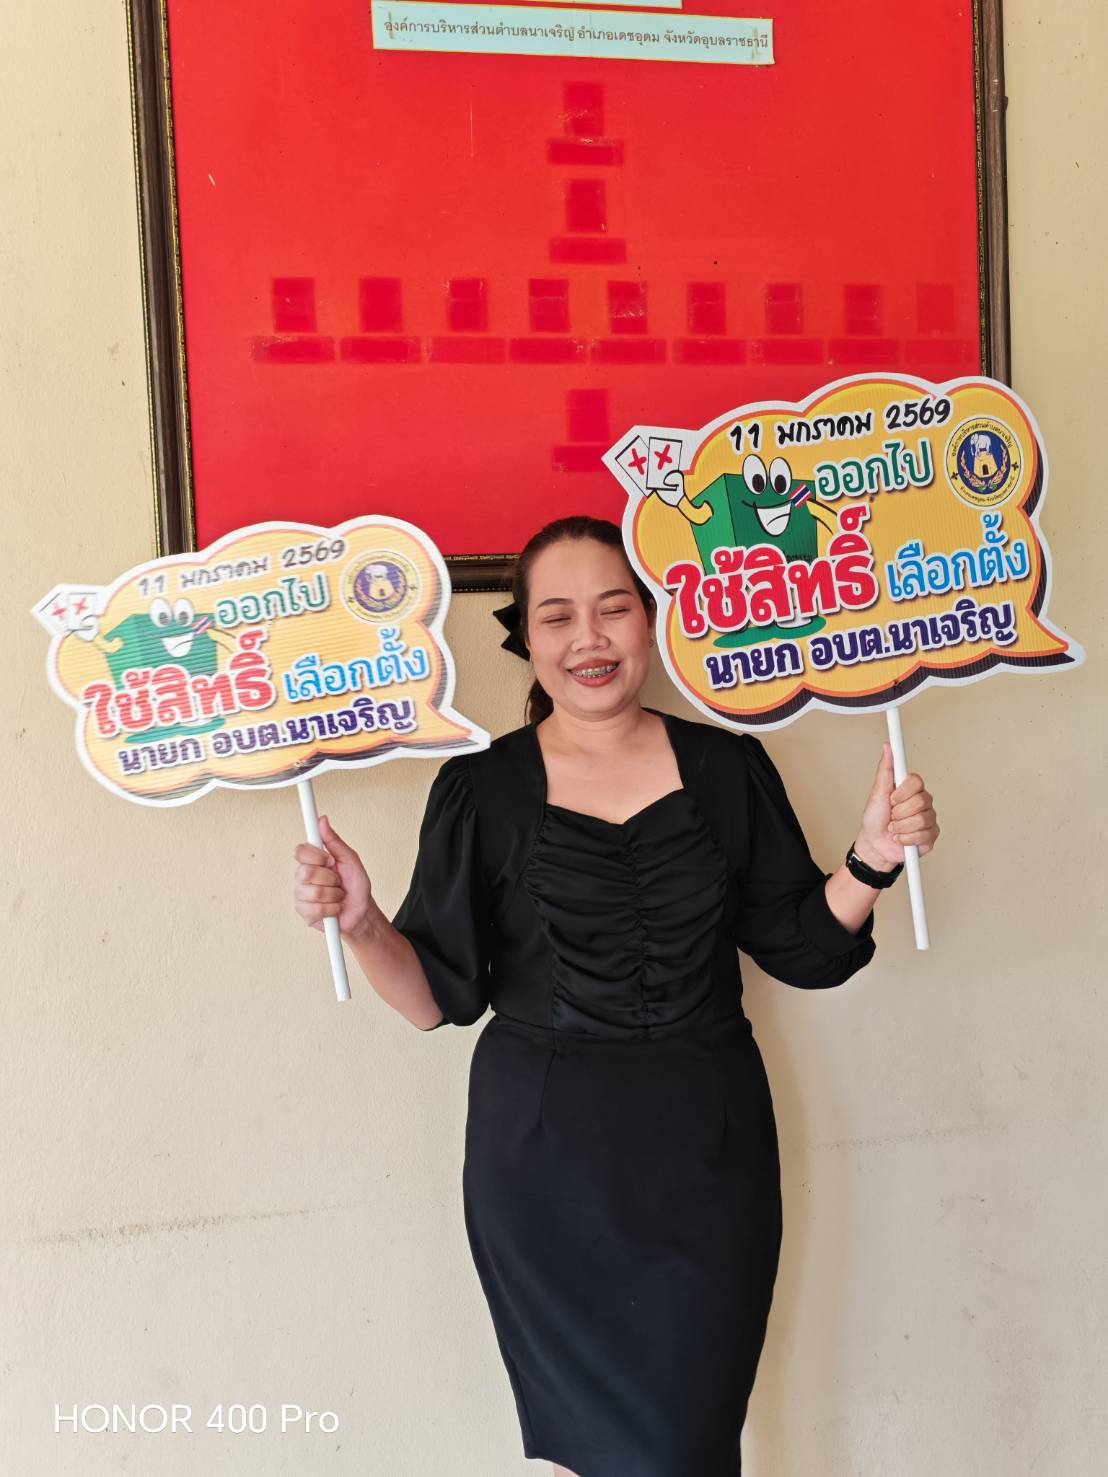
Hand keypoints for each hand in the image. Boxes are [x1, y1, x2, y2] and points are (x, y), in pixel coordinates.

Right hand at [293, 815, 374, 939]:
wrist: (361, 911)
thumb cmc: (355, 884)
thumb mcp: (350, 859)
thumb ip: (334, 841)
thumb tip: (322, 820)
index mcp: (313, 860)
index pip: (300, 851)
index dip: (316, 856)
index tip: (331, 860)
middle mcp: (303, 876)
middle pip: (305, 872)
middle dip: (330, 878)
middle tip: (338, 881)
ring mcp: (301, 894)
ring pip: (313, 892)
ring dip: (333, 895)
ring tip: (338, 896)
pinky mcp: (303, 912)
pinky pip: (315, 909)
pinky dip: (332, 908)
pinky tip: (334, 907)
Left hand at [854, 742, 939, 870]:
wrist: (874, 845)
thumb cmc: (875, 819)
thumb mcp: (877, 793)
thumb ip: (885, 770)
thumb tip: (887, 747)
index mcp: (910, 789)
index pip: (917, 781)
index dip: (903, 792)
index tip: (892, 798)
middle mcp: (922, 802)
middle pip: (921, 801)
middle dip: (899, 812)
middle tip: (891, 816)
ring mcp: (928, 818)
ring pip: (922, 819)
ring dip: (901, 827)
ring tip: (894, 828)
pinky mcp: (931, 835)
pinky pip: (924, 834)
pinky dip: (906, 838)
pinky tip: (901, 838)